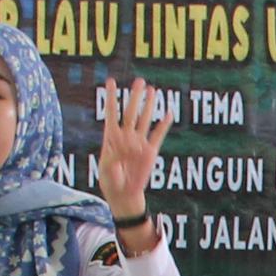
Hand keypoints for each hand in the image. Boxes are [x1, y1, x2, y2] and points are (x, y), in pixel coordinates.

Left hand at [96, 76, 177, 214]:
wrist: (123, 194)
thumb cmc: (110, 181)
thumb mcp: (106, 169)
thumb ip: (114, 156)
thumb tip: (131, 145)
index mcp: (111, 137)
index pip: (112, 113)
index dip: (112, 97)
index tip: (111, 81)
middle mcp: (126, 136)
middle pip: (131, 112)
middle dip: (135, 97)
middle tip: (140, 81)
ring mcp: (139, 142)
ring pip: (145, 120)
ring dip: (149, 105)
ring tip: (153, 90)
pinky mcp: (150, 151)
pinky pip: (158, 135)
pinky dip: (164, 125)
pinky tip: (168, 113)